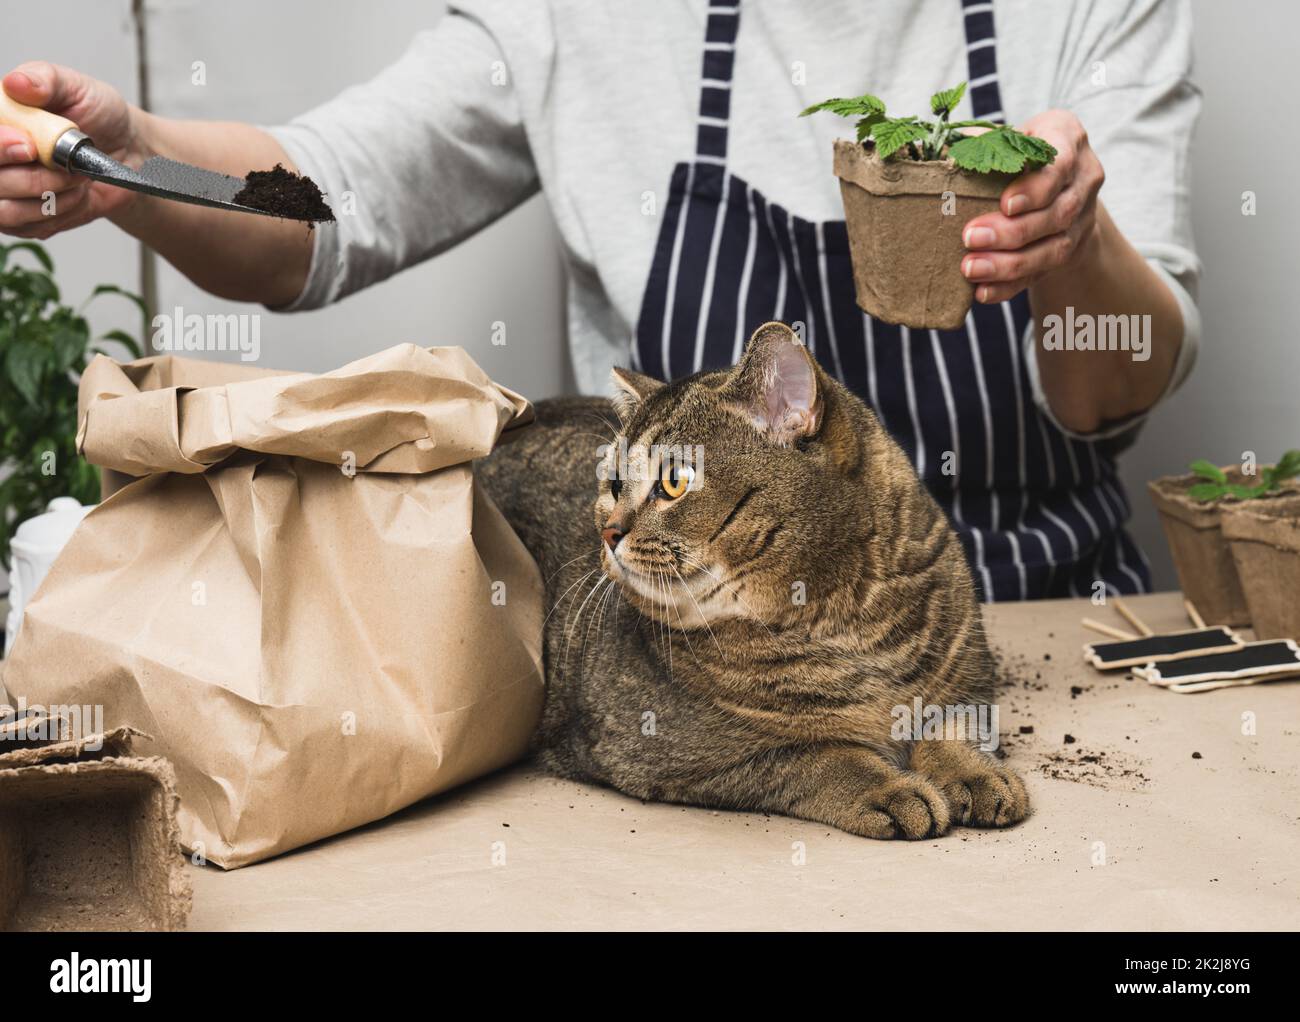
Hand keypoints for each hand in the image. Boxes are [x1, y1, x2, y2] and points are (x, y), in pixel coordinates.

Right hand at [0, 62, 144, 238]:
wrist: (129, 151)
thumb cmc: (98, 115)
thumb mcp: (76, 86)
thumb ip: (45, 80)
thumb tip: (16, 83)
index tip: (27, 146)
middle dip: (30, 178)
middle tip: (64, 165)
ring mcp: (6, 192)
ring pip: (6, 211)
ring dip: (48, 197)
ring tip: (76, 178)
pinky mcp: (27, 220)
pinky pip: (32, 227)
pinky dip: (62, 212)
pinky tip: (78, 193)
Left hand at [959, 109, 1103, 303]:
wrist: (1055, 180)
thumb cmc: (1019, 149)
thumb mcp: (1006, 135)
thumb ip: (982, 142)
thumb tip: (943, 154)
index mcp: (1069, 139)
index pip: (1060, 166)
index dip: (1035, 189)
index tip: (1005, 204)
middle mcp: (1084, 179)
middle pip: (1056, 213)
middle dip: (1012, 231)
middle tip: (970, 237)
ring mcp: (1081, 219)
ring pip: (1052, 249)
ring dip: (1009, 263)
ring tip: (971, 268)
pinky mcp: (1069, 251)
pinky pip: (1041, 274)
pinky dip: (1010, 286)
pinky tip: (983, 291)